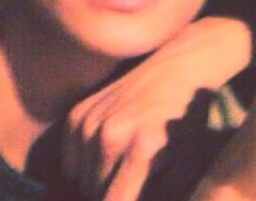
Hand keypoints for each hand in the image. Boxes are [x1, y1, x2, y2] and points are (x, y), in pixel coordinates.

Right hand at [62, 16, 251, 200]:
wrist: (179, 68)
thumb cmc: (187, 120)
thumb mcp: (186, 161)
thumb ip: (163, 193)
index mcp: (141, 149)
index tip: (129, 196)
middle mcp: (111, 135)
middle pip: (94, 194)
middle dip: (111, 194)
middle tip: (130, 184)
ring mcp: (92, 121)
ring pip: (79, 179)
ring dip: (96, 181)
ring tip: (121, 168)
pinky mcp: (79, 112)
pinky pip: (68, 158)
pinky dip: (82, 163)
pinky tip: (105, 153)